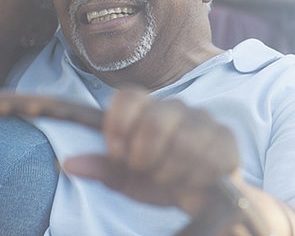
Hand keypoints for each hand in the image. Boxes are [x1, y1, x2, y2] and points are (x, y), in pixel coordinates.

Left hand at [64, 87, 239, 214]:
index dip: (117, 126)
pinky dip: (192, 177)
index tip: (116, 154)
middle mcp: (175, 107)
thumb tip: (68, 163)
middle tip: (145, 170)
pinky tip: (192, 180)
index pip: (127, 96)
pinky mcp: (226, 138)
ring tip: (169, 178)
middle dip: (144, 156)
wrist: (205, 198)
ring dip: (169, 172)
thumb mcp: (127, 178)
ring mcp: (203, 119)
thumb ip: (102, 168)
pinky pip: (207, 157)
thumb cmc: (161, 179)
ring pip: (182, 142)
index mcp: (146, 108)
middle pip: (154, 120)